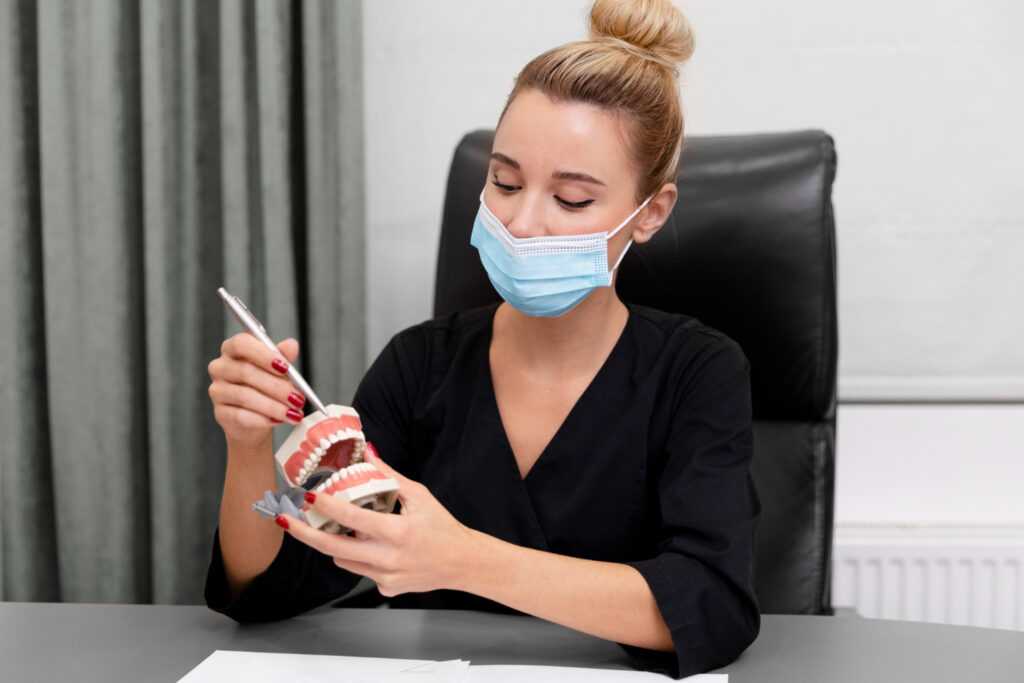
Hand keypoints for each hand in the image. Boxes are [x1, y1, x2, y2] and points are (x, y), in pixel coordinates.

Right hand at [207, 333, 302, 449]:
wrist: (258, 417)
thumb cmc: (266, 387)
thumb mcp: (278, 369)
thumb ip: (283, 357)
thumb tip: (292, 345)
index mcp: (233, 349)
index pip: (241, 344)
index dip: (263, 354)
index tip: (285, 367)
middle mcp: (220, 367)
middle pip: (245, 372)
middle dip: (276, 386)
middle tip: (297, 398)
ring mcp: (217, 391)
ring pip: (245, 396)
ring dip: (273, 406)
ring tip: (292, 412)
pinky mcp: (220, 413)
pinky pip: (241, 416)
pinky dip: (263, 419)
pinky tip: (278, 420)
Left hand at [277, 450, 477, 596]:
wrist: (462, 563)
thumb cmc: (443, 528)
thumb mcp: (419, 496)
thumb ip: (389, 476)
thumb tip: (367, 453)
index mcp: (397, 532)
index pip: (352, 518)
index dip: (326, 507)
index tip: (308, 497)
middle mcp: (388, 558)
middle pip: (332, 547)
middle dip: (303, 533)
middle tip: (284, 519)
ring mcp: (385, 577)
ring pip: (343, 559)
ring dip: (336, 543)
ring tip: (341, 527)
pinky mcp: (385, 589)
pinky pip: (360, 570)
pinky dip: (360, 556)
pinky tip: (375, 547)